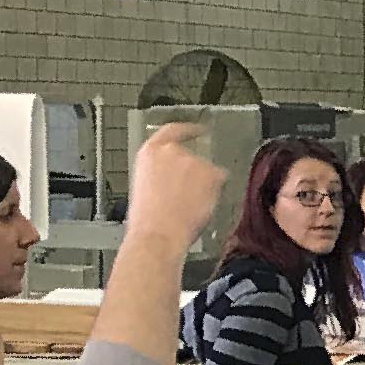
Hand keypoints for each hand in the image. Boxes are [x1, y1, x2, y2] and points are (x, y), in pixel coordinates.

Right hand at [127, 123, 226, 256]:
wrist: (158, 234)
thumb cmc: (148, 219)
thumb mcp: (144, 185)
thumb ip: (161, 171)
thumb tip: (175, 176)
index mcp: (150, 152)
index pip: (172, 131)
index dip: (187, 131)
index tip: (198, 130)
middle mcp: (172, 150)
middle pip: (191, 156)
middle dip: (193, 173)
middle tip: (189, 193)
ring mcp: (193, 160)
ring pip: (206, 170)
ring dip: (203, 185)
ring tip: (191, 206)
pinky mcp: (211, 173)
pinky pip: (220, 180)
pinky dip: (215, 192)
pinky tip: (202, 206)